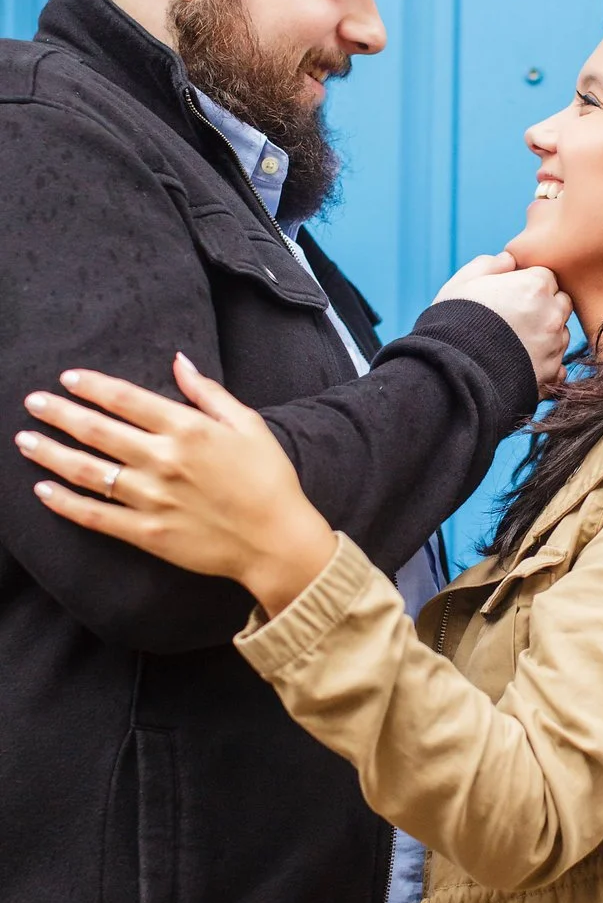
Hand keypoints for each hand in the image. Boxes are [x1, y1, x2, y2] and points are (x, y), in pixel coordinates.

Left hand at [14, 355, 336, 617]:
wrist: (277, 540)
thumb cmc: (269, 479)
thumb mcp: (248, 424)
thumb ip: (208, 393)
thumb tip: (179, 361)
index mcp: (187, 429)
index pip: (124, 399)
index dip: (91, 386)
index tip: (67, 379)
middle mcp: (162, 460)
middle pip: (96, 431)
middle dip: (59, 413)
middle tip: (33, 403)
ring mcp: (151, 499)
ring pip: (88, 472)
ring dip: (51, 454)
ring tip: (25, 440)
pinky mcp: (147, 534)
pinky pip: (96, 516)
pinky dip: (66, 503)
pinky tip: (44, 490)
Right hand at [434, 253, 571, 394]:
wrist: (450, 372)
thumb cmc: (452, 321)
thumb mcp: (463, 282)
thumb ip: (490, 264)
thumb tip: (509, 260)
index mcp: (535, 286)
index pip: (546, 276)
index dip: (528, 284)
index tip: (510, 295)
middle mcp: (552, 315)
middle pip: (560, 303)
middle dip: (544, 307)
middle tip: (514, 318)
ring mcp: (553, 346)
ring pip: (561, 334)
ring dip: (546, 335)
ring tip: (514, 343)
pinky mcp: (549, 374)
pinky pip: (557, 364)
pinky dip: (544, 364)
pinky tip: (520, 364)